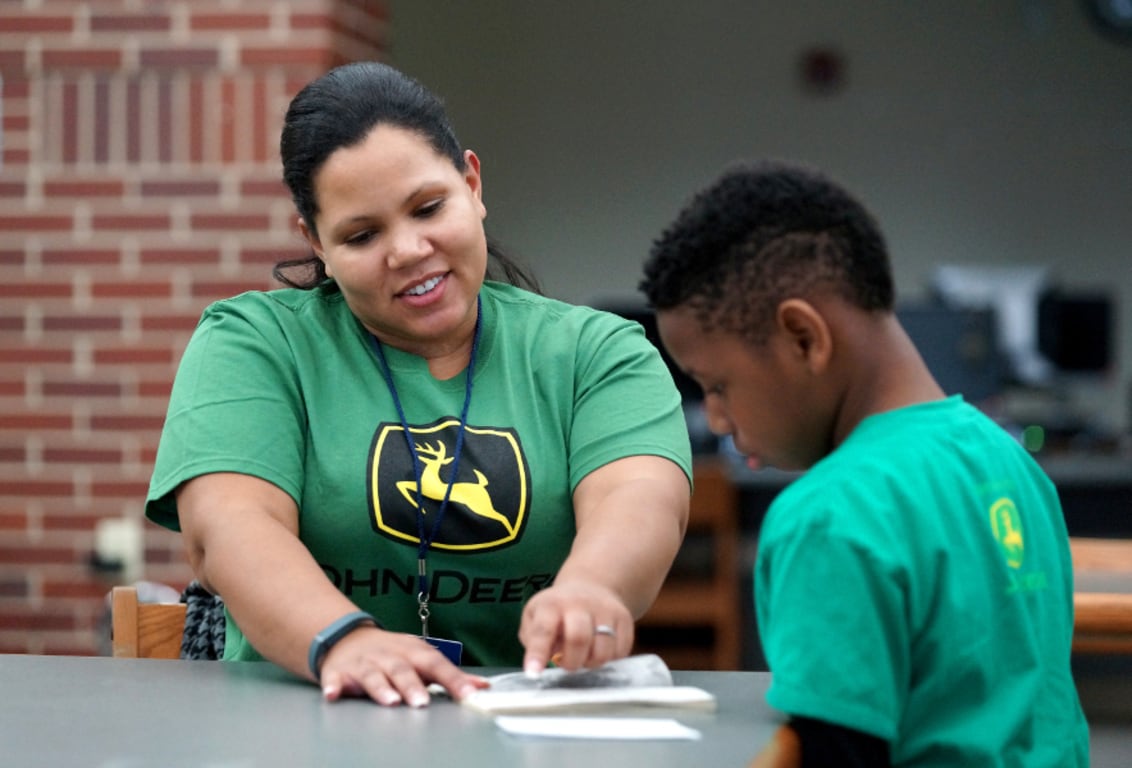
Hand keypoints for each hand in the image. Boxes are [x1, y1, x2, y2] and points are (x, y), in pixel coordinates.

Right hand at [318, 626, 488, 706]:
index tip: (468, 694)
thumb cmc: (393, 654)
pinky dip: (334, 687)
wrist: (349, 638)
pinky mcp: (339, 673)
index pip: (436, 664)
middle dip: (412, 686)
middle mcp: (389, 656)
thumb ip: (450, 676)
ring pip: (373, 675)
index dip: (453, 679)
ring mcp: (364, 664)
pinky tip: (334, 696)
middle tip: (422, 703)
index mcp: (413, 653)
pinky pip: (335, 680)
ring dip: (381, 688)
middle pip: (402, 670)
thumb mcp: (422, 659)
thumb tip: (482, 687)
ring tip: (390, 702)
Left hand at [518, 581, 633, 675]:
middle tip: (566, 662)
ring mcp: (605, 610)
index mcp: (552, 604)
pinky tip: (598, 649)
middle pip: (579, 638)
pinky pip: (620, 652)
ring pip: (603, 651)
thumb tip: (538, 661)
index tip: (533, 673)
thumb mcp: (534, 616)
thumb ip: (532, 639)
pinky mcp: (624, 618)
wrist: (591, 586)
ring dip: (591, 663)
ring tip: (583, 655)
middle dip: (571, 662)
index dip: (537, 653)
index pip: (543, 630)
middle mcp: (579, 604)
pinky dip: (608, 659)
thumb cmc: (557, 610)